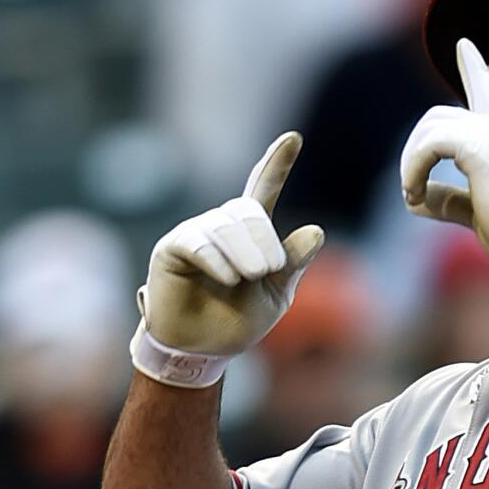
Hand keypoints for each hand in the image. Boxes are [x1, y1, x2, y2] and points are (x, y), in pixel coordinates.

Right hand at [131, 132, 324, 386]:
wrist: (203, 351)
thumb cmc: (238, 320)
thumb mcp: (276, 293)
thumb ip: (293, 262)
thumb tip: (316, 230)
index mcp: (251, 233)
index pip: (264, 188)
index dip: (277, 163)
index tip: (293, 138)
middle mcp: (223, 226)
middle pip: (248, 210)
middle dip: (264, 240)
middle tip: (267, 271)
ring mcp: (197, 233)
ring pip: (225, 226)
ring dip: (244, 253)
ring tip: (248, 279)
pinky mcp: (172, 248)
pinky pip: (197, 242)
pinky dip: (217, 259)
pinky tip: (227, 277)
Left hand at [400, 38, 488, 283]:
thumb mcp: (473, 209)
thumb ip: (448, 198)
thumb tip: (416, 195)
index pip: (485, 92)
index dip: (473, 68)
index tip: (464, 44)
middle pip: (437, 118)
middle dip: (414, 150)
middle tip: (411, 190)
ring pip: (430, 128)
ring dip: (410, 163)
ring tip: (412, 196)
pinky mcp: (480, 146)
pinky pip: (429, 145)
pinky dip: (412, 170)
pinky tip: (413, 195)